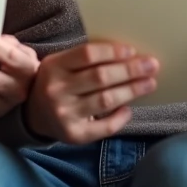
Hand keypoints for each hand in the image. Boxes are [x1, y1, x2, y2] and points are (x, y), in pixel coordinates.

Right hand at [23, 42, 158, 143]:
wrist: (34, 114)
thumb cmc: (58, 82)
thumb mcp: (62, 64)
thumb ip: (87, 59)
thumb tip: (129, 55)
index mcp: (54, 66)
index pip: (87, 54)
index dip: (112, 51)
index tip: (132, 50)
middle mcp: (57, 90)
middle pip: (100, 77)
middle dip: (130, 70)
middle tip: (152, 65)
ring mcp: (64, 114)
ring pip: (105, 100)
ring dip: (131, 90)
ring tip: (149, 83)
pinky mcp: (74, 135)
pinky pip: (104, 127)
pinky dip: (120, 117)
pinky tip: (129, 109)